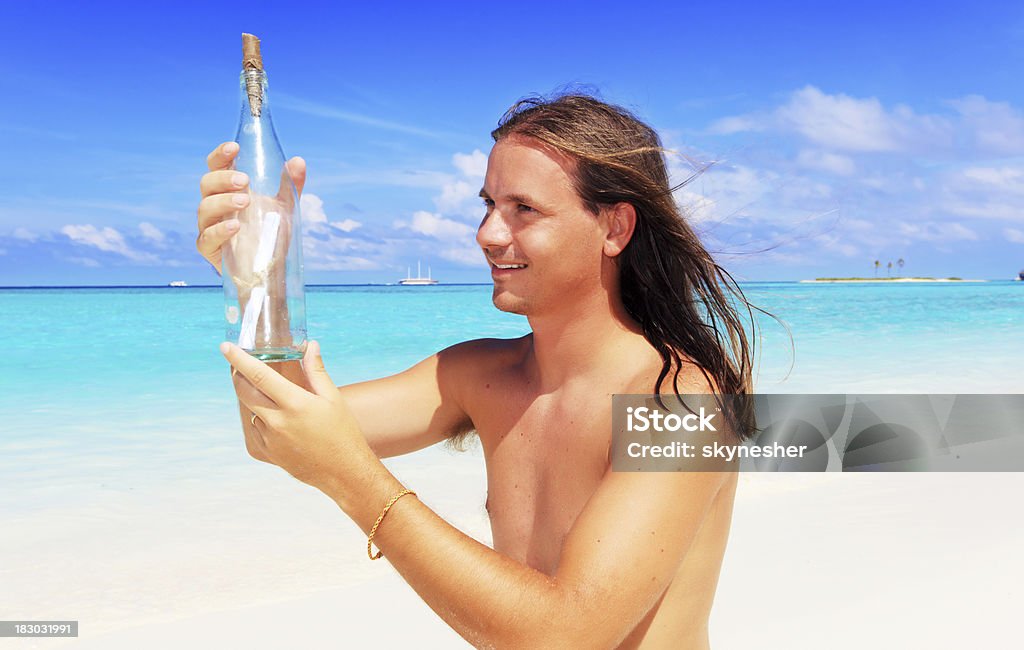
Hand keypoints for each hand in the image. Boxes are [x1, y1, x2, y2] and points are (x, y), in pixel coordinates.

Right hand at [197, 141, 306, 273]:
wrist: (268, 268)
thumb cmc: (270, 231)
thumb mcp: (284, 207)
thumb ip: (290, 185)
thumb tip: (298, 161)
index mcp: (228, 190)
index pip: (216, 166)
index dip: (220, 155)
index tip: (234, 148)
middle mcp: (214, 205)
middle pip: (207, 184)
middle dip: (223, 179)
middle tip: (244, 181)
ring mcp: (209, 226)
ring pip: (205, 208)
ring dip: (224, 201)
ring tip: (245, 201)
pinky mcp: (209, 249)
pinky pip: (207, 237)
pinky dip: (220, 230)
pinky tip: (236, 226)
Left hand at [222, 340, 368, 491]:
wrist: (344, 472)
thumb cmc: (342, 432)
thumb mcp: (333, 398)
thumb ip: (316, 371)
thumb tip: (310, 346)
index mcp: (295, 404)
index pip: (258, 375)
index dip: (239, 359)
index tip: (226, 347)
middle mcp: (278, 422)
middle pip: (244, 391)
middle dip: (238, 375)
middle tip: (240, 365)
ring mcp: (270, 440)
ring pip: (249, 409)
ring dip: (253, 397)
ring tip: (271, 394)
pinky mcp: (267, 453)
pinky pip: (254, 429)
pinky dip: (260, 418)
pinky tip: (278, 419)